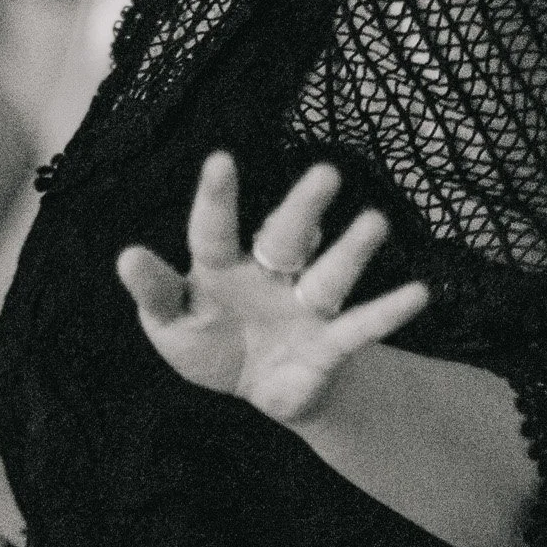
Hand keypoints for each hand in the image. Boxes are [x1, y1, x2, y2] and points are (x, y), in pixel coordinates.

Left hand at [116, 154, 429, 423]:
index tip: (221, 160)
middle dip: (305, 208)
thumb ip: (155, 294)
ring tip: (376, 222)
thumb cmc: (212, 342)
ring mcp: (304, 307)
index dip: (217, 199)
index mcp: (221, 267)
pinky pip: (360, 327)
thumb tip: (127, 255)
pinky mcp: (330, 344)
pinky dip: (388, 311)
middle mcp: (269, 274)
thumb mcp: (171, 325)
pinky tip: (419, 292)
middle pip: (287, 238)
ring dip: (352, 251)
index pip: (214, 230)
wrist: (263, 387)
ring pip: (330, 275)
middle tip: (326, 174)